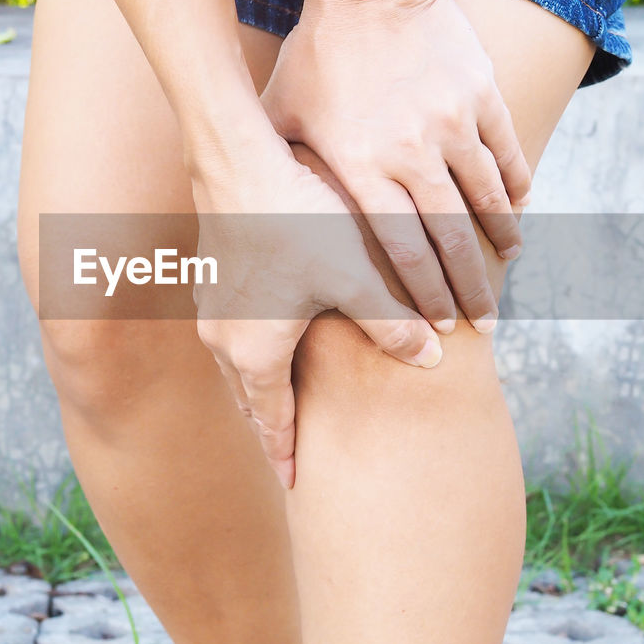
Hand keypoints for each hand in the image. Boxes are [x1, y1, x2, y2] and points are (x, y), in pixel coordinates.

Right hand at [187, 120, 442, 489]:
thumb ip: (393, 324)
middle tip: (291, 456)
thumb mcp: (355, 278)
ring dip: (259, 389)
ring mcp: (211, 306)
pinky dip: (250, 351)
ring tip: (280, 404)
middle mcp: (223, 337)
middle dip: (272, 427)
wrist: (235, 157)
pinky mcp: (212, 276)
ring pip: (236, 365)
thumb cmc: (296, 221)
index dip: (288, 454)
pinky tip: (269, 336)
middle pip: (249, 399)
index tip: (297, 486)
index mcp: (254, 352)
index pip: (273, 421)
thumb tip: (433, 356)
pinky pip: (231, 333)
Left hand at [261, 0, 530, 332]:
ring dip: (499, 243)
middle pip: (450, 239)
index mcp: (362, 166)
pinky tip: (518, 213)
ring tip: (504, 270)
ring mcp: (452, 122)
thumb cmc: (316, 55)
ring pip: (488, 200)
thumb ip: (289, 170)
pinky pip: (506, 154)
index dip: (423, 295)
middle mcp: (412, 151)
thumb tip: (270, 222)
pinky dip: (516, 189)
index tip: (438, 326)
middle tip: (481, 323)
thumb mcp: (285, 117)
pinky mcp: (481, 95)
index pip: (402, 249)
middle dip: (468, 289)